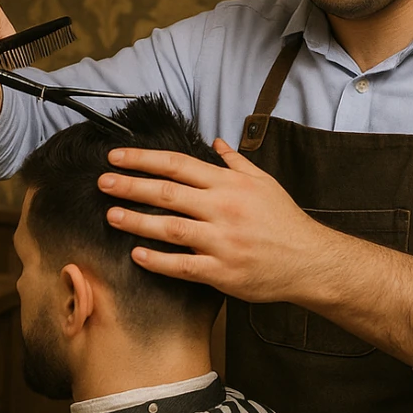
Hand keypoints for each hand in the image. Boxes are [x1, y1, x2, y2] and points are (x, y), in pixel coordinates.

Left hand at [98, 138, 335, 305]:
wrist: (310, 261)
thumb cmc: (284, 221)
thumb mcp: (264, 183)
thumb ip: (236, 162)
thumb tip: (216, 142)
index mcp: (230, 184)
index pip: (178, 165)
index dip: (144, 159)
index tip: (117, 157)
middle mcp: (223, 209)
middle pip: (167, 193)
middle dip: (130, 185)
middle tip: (103, 182)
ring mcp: (222, 241)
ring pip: (170, 228)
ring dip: (136, 221)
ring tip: (111, 215)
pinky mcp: (222, 271)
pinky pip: (183, 265)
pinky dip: (158, 261)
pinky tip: (137, 255)